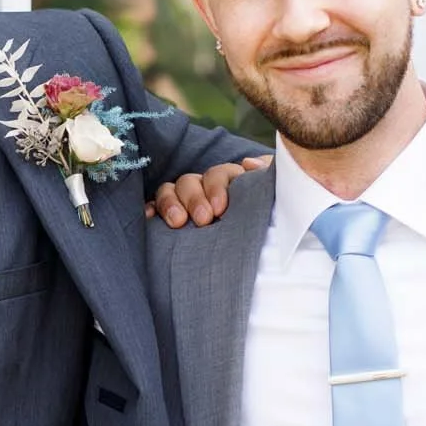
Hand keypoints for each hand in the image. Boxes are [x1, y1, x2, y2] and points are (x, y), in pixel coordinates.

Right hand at [148, 156, 271, 227]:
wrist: (268, 261)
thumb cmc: (270, 223)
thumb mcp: (276, 199)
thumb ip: (267, 177)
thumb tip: (248, 164)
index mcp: (230, 183)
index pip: (218, 174)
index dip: (217, 187)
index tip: (220, 209)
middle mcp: (205, 190)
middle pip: (190, 181)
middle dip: (194, 198)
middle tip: (202, 220)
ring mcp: (185, 204)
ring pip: (170, 190)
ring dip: (170, 203)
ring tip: (177, 223)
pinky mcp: (169, 220)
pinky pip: (154, 208)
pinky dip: (150, 210)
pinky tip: (149, 219)